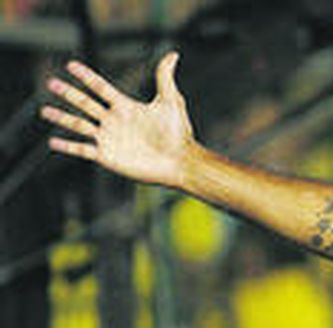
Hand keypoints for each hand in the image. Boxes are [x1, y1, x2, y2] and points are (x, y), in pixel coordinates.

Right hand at [42, 52, 194, 188]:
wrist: (180, 161)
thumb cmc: (178, 133)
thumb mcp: (171, 102)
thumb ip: (165, 78)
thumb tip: (173, 53)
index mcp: (125, 107)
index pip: (101, 88)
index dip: (86, 76)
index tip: (70, 65)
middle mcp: (113, 121)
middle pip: (85, 104)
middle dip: (68, 93)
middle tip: (51, 83)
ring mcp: (109, 139)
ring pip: (79, 125)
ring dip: (62, 118)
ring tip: (44, 111)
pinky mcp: (107, 157)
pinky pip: (82, 150)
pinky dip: (67, 146)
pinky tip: (53, 142)